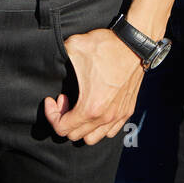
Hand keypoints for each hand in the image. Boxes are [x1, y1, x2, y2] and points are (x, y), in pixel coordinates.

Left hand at [43, 28, 145, 144]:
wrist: (135, 44)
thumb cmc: (106, 46)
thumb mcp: (74, 47)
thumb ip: (57, 55)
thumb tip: (49, 58)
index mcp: (90, 107)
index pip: (62, 129)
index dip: (51, 115)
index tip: (52, 99)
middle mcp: (105, 117)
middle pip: (75, 136)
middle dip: (64, 118)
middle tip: (65, 99)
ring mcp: (118, 115)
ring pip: (93, 138)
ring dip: (81, 126)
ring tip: (79, 106)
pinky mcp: (127, 110)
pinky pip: (110, 131)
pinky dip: (98, 126)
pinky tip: (94, 108)